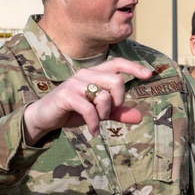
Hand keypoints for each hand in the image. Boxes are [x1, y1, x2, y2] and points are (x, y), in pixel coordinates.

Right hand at [23, 58, 152, 142]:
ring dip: (105, 113)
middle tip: (109, 112)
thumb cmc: (73, 111)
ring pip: (104, 95)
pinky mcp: (66, 95)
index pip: (117, 63)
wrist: (45, 117)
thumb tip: (140, 117)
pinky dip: (94, 123)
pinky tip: (93, 131)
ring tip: (98, 121)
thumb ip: (118, 112)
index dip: (134, 67)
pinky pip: (89, 109)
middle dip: (118, 100)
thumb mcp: (99, 112)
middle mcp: (86, 74)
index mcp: (95, 73)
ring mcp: (75, 83)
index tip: (149, 75)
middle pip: (116, 81)